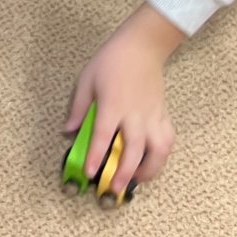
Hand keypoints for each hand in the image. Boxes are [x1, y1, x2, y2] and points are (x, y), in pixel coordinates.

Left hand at [66, 4, 185, 200]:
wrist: (141, 47)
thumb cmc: (111, 62)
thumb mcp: (86, 80)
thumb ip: (78, 108)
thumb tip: (68, 131)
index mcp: (112, 105)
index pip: (103, 136)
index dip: (96, 156)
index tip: (91, 172)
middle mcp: (135, 115)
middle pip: (133, 150)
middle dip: (123, 173)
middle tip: (114, 188)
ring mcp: (152, 116)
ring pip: (157, 151)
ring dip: (148, 170)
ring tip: (137, 180)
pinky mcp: (163, 115)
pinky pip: (168, 141)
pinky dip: (162, 156)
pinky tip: (152, 162)